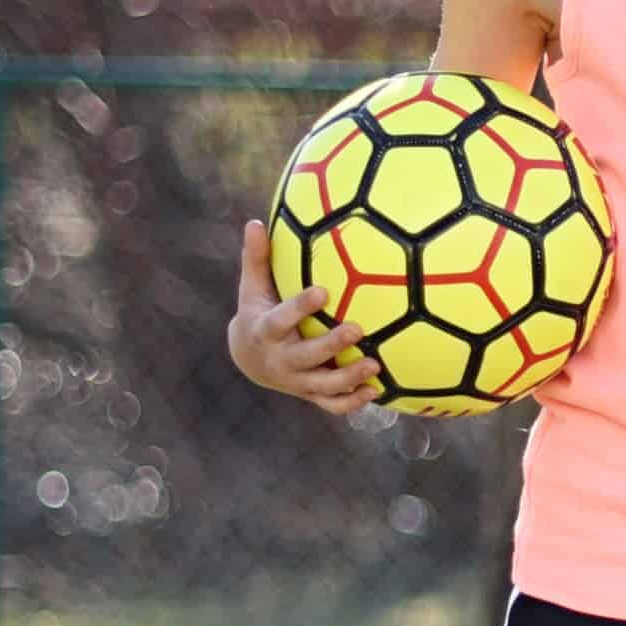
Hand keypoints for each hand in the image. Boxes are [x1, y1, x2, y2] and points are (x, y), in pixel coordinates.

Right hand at [227, 218, 379, 414]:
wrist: (250, 359)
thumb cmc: (258, 311)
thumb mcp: (252, 288)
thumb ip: (257, 258)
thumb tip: (255, 221)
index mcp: (265, 331)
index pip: (280, 320)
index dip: (300, 308)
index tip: (323, 291)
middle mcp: (281, 360)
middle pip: (306, 356)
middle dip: (331, 345)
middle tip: (357, 329)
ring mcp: (296, 381)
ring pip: (322, 385)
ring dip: (348, 377)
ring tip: (375, 365)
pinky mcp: (310, 394)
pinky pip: (331, 404)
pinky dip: (351, 402)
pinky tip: (375, 392)